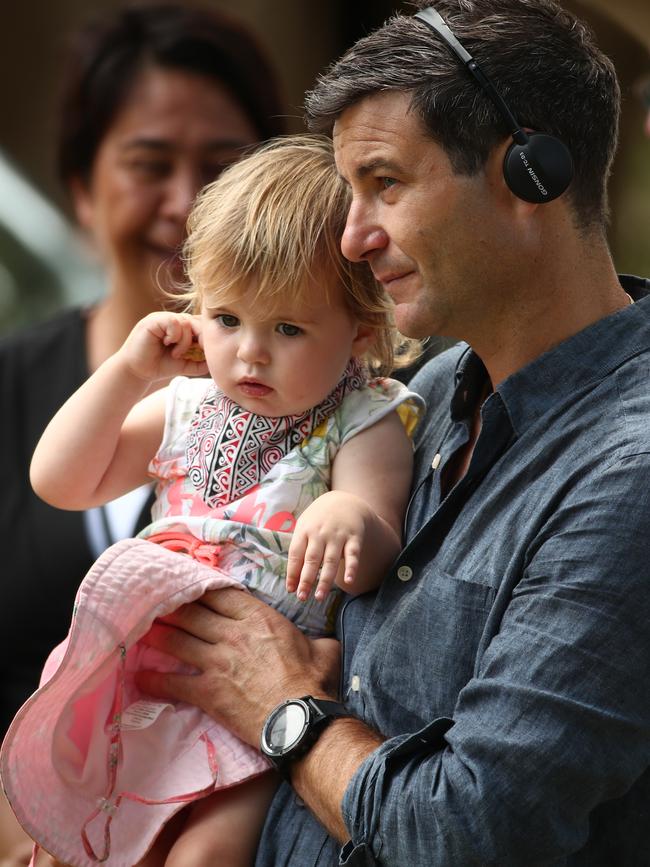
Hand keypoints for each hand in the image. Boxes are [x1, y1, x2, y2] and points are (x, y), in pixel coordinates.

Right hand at [119, 312, 208, 382]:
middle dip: (201, 337)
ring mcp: (164, 318)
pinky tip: (168, 343)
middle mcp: (175, 320)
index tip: (206, 351)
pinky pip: (174, 321)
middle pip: (198, 321)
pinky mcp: (154, 320)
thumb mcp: (186, 364)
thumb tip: (217, 359)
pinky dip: (175, 335)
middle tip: (196, 351)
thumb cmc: (160, 366)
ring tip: (175, 353)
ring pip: (187, 322)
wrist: (138, 371)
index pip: (202, 324)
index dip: (207, 336)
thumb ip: (201, 362)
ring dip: (185, 341)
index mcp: (183, 328)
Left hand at [135, 588, 340, 745]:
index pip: (220, 594)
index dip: (200, 587)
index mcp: (258, 618)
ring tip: (139, 629)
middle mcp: (232, 633)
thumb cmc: (315, 683)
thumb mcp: (323, 649)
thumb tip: (326, 641)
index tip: (185, 583)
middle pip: (192, 613)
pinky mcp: (207, 690)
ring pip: (177, 640)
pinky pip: (173, 682)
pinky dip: (154, 679)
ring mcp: (217, 661)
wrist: (301, 719)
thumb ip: (317, 638)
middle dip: (171, 606)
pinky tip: (139, 676)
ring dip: (156, 634)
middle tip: (152, 602)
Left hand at [286, 491, 372, 600]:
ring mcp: (338, 536)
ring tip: (319, 597)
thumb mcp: (305, 526)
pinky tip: (349, 581)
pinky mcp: (354, 538)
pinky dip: (351, 567)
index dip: (292, 572)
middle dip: (306, 579)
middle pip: (312, 559)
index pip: (296, 554)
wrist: (345, 501)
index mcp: (304, 530)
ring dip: (325, 580)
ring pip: (331, 560)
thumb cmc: (319, 520)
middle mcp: (320, 533)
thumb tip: (292, 577)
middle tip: (302, 597)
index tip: (291, 589)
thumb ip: (299, 548)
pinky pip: (353, 555)